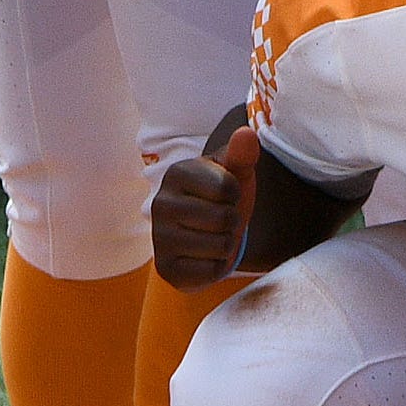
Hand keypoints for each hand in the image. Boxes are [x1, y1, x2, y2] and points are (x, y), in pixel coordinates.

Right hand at [150, 131, 260, 285]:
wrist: (205, 235)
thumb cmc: (221, 197)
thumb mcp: (235, 173)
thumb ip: (242, 154)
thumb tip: (246, 133)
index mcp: (176, 173)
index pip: (228, 187)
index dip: (235, 195)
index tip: (224, 196)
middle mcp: (160, 204)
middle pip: (224, 219)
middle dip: (232, 222)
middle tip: (219, 220)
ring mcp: (159, 238)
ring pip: (220, 246)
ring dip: (226, 245)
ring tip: (212, 237)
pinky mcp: (165, 268)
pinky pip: (210, 271)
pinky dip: (216, 267)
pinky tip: (204, 257)